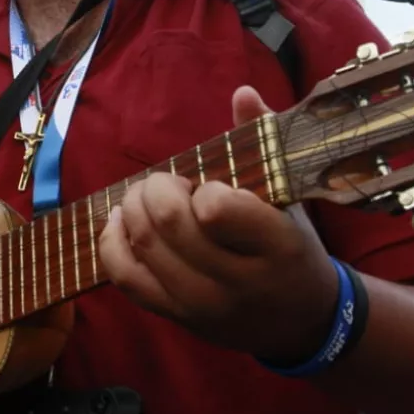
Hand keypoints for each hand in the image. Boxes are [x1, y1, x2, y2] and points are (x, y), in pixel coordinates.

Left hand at [98, 85, 339, 361]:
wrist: (301, 321)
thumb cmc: (292, 246)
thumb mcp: (290, 197)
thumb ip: (263, 141)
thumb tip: (242, 91)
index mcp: (276, 246)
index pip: (216, 210)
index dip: (204, 189)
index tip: (210, 186)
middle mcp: (238, 283)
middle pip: (168, 224)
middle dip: (156, 189)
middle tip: (167, 183)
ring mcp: (203, 305)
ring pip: (143, 247)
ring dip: (133, 209)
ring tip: (145, 198)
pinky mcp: (176, 317)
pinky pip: (126, 278)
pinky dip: (112, 242)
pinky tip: (120, 221)